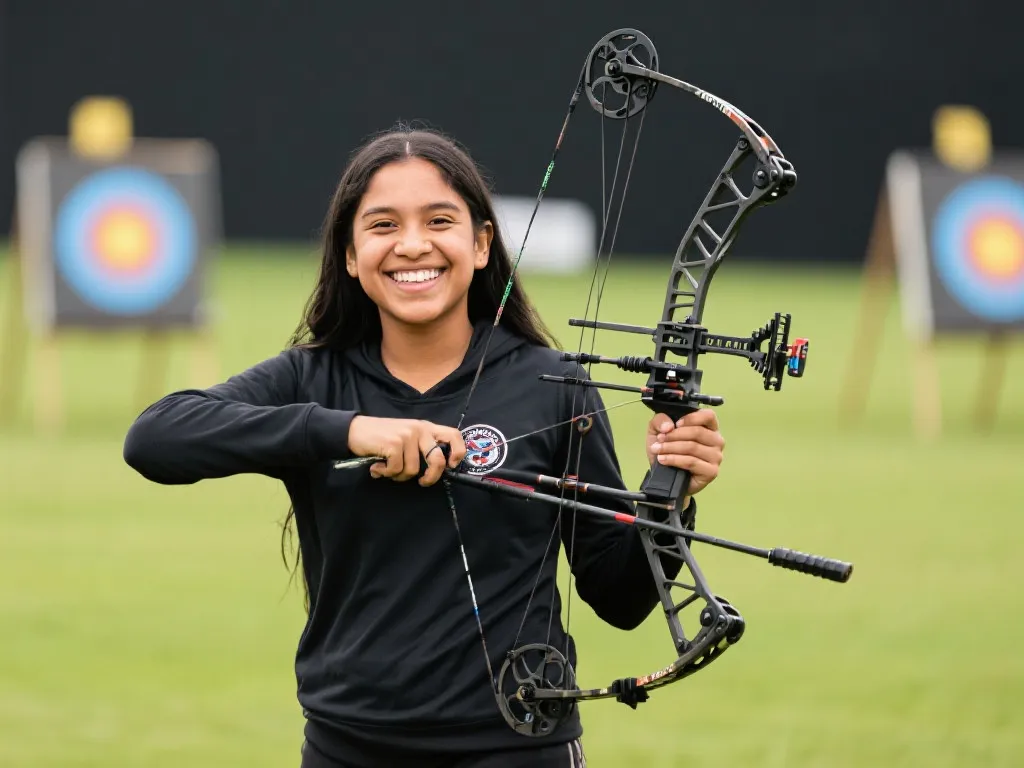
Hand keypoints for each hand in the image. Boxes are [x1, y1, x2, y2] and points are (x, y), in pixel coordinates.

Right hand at [347, 416, 466, 485]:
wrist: (355, 430)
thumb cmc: (382, 437)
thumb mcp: (407, 436)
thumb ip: (421, 446)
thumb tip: (437, 469)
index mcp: (426, 427)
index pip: (454, 435)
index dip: (458, 452)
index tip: (451, 466)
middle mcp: (419, 429)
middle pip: (437, 459)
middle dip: (431, 476)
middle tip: (422, 482)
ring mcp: (407, 436)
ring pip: (413, 470)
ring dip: (399, 475)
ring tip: (387, 468)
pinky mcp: (394, 444)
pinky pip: (396, 470)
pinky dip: (385, 473)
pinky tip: (377, 467)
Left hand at [646, 409, 724, 496]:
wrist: (664, 475)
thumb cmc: (666, 450)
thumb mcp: (657, 430)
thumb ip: (660, 420)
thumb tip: (669, 426)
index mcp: (709, 427)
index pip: (708, 415)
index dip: (691, 418)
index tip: (675, 424)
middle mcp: (716, 440)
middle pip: (697, 432)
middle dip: (674, 435)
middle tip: (659, 439)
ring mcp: (716, 457)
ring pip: (692, 447)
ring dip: (671, 448)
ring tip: (657, 450)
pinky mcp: (712, 471)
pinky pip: (691, 462)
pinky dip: (674, 460)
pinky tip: (663, 459)